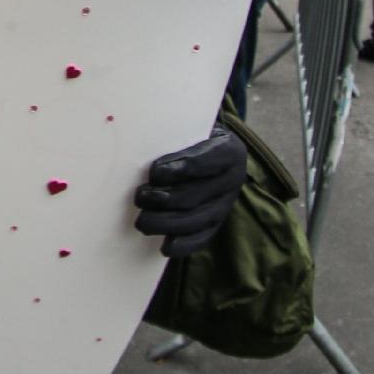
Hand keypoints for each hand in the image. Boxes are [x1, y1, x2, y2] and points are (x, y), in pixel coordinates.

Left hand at [134, 124, 246, 257]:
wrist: (210, 147)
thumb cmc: (190, 135)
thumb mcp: (188, 127)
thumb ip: (172, 134)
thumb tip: (141, 147)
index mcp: (228, 150)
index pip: (205, 161)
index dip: (180, 168)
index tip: (155, 172)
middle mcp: (233, 178)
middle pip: (196, 194)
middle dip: (165, 199)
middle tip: (140, 198)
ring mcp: (226, 203)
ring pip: (197, 219)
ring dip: (167, 223)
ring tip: (142, 221)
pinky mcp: (218, 222)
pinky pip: (203, 237)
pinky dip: (184, 244)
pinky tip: (165, 246)